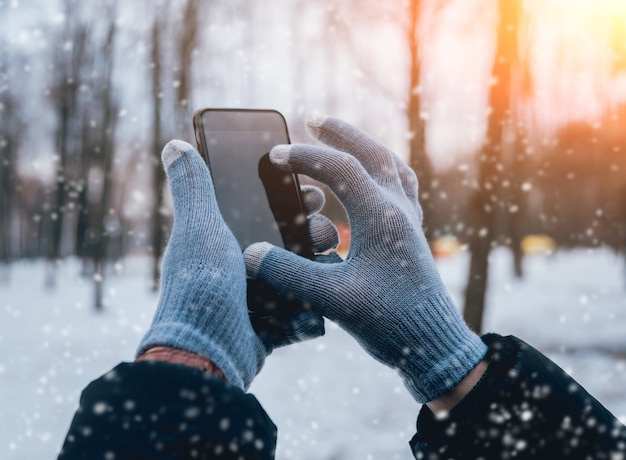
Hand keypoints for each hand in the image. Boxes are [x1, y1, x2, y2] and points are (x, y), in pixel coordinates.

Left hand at [137, 141, 337, 389]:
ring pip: (295, 272)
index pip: (260, 209)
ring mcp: (254, 296)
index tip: (309, 190)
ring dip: (316, 262)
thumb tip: (172, 144)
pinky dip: (314, 296)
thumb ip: (192, 187)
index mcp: (221, 241)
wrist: (207, 353)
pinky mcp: (269, 324)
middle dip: (309, 229)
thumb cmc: (199, 285)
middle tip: (325, 225)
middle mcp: (238, 266)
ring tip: (331, 254)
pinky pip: (299, 306)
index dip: (287, 197)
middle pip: (283, 239)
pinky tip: (330, 285)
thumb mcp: (198, 228)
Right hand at [244, 115, 486, 402]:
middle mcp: (399, 211)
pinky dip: (383, 174)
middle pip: (373, 154)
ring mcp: (409, 222)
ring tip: (344, 142)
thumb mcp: (334, 299)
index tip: (275, 155)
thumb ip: (290, 275)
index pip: (340, 168)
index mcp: (381, 216)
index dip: (305, 156)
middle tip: (315, 120)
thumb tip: (251, 254)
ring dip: (367, 148)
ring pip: (392, 168)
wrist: (435, 346)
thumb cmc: (390, 322)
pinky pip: (402, 189)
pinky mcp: (413, 237)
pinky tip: (370, 185)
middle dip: (342, 133)